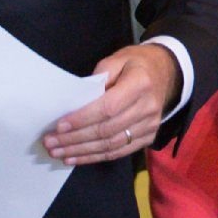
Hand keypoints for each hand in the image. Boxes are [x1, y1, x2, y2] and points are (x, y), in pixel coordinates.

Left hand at [44, 44, 179, 163]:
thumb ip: (99, 76)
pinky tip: (76, 158)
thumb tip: (77, 99)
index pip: (108, 107)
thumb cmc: (136, 64)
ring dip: (82, 151)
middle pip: (107, 130)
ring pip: (111, 145)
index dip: (82, 119)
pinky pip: (119, 152)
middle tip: (50, 143)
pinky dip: (95, 157)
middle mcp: (148, 107)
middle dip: (75, 139)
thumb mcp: (118, 59)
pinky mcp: (148, 137)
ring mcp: (150, 125)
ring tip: (58, 153)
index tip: (59, 126)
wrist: (166, 72)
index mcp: (140, 83)